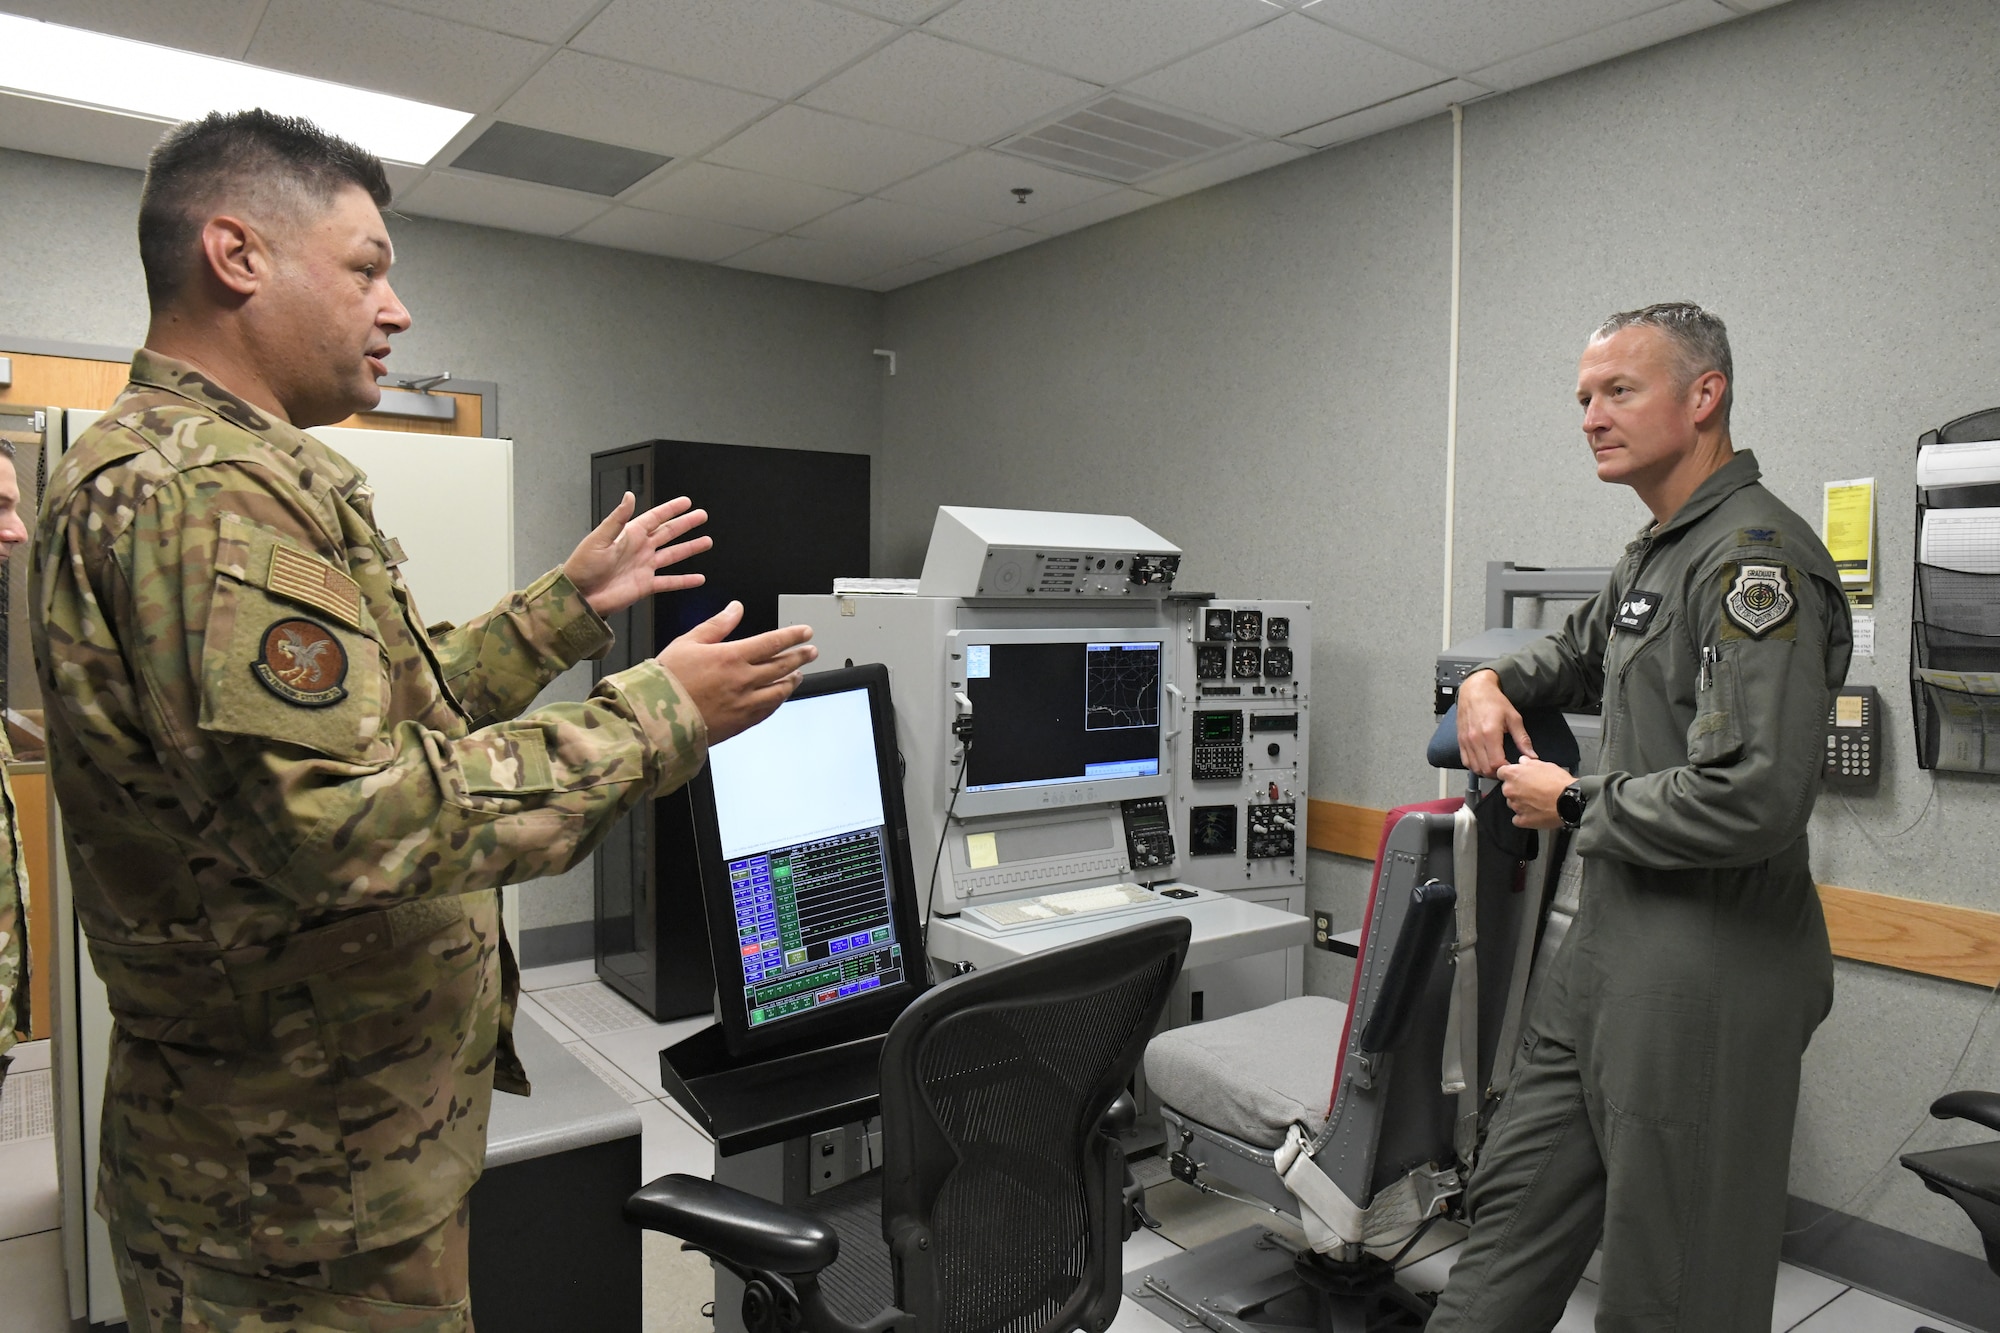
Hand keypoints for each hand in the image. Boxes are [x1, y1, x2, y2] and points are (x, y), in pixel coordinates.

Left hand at [564, 491, 711, 617]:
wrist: (580, 595)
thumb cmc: (583, 566)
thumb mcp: (599, 539)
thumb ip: (617, 519)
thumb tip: (629, 496)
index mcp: (630, 534)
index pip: (655, 517)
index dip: (671, 509)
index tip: (686, 502)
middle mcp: (640, 548)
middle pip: (669, 533)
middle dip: (686, 524)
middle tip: (702, 516)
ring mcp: (644, 567)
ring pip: (673, 555)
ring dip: (690, 548)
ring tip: (706, 542)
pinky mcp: (645, 585)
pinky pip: (670, 581)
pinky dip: (685, 581)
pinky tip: (698, 579)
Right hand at [658, 602, 816, 743]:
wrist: (656, 719)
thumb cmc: (667, 680)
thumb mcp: (688, 642)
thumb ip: (716, 625)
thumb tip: (735, 608)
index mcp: (732, 657)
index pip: (772, 642)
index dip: (793, 636)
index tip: (806, 632)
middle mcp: (743, 680)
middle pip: (782, 666)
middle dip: (800, 657)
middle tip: (811, 651)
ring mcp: (744, 704)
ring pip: (779, 690)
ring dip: (792, 680)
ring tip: (799, 674)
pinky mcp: (740, 723)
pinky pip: (767, 711)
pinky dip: (777, 701)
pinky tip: (779, 697)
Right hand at [1456, 669, 1535, 777]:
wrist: (1475, 690)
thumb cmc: (1493, 701)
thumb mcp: (1514, 718)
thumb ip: (1523, 739)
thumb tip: (1532, 755)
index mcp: (1490, 733)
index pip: (1496, 763)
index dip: (1506, 769)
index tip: (1513, 767)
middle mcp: (1475, 739)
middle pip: (1485, 769)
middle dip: (1497, 773)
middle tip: (1506, 768)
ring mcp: (1465, 741)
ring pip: (1474, 767)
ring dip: (1485, 771)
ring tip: (1496, 766)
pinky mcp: (1460, 741)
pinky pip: (1465, 761)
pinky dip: (1474, 766)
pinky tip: (1483, 762)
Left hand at [1496, 758, 1574, 829]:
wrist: (1569, 801)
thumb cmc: (1559, 783)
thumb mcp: (1545, 765)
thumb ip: (1529, 763)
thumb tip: (1523, 761)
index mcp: (1513, 774)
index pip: (1502, 772)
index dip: (1511, 774)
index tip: (1517, 776)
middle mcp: (1510, 790)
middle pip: (1507, 789)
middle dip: (1517, 789)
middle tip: (1533, 789)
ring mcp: (1515, 806)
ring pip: (1513, 803)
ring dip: (1521, 803)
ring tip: (1537, 801)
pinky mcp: (1522, 820)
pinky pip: (1518, 819)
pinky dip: (1525, 817)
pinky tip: (1535, 813)